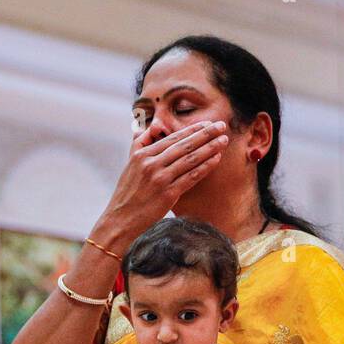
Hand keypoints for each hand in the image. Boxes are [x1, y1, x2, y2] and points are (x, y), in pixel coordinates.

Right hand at [97, 120, 228, 238]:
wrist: (121, 220)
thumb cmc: (128, 192)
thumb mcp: (130, 163)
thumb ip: (141, 142)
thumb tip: (155, 126)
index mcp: (142, 155)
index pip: (172, 138)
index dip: (192, 130)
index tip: (207, 123)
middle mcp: (151, 164)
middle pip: (184, 145)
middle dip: (205, 134)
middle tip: (221, 126)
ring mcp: (160, 179)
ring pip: (190, 159)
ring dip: (210, 148)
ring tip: (223, 140)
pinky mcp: (168, 195)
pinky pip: (191, 177)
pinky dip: (205, 167)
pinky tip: (216, 159)